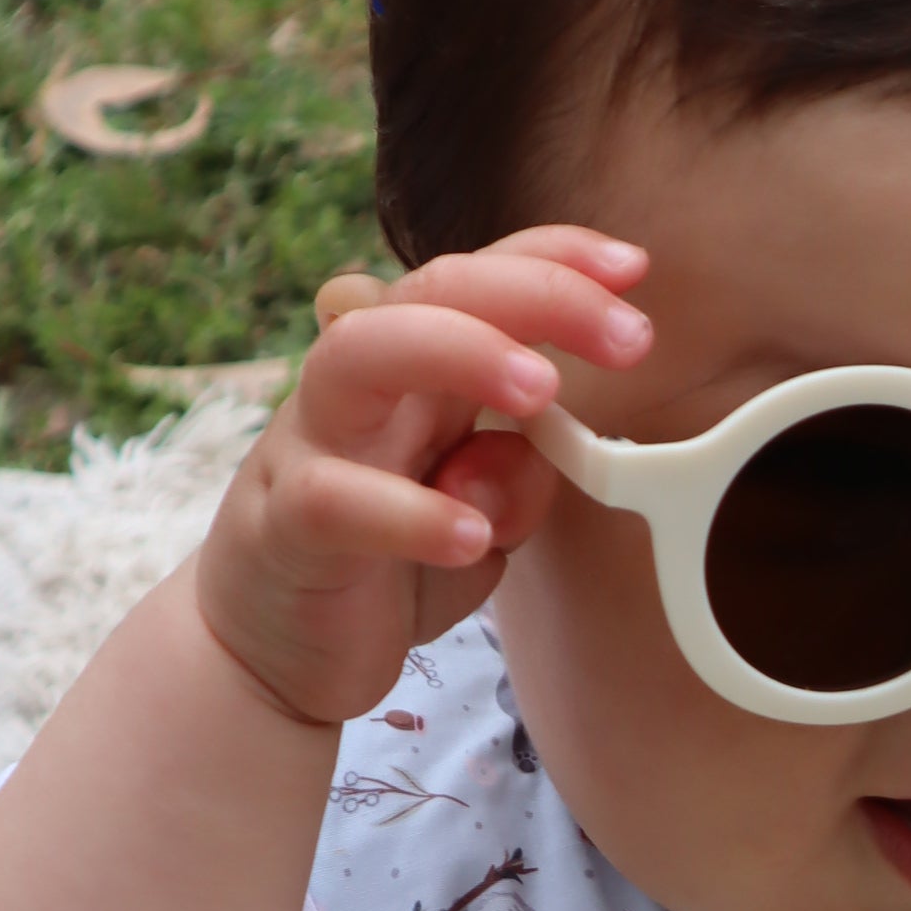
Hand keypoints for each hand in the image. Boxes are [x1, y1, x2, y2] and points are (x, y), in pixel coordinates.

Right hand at [191, 227, 652, 727]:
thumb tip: (540, 448)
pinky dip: (411, 515)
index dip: (556, 259)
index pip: (479, 279)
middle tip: (632, 335)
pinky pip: (338, 502)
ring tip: (545, 391)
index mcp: (415, 371)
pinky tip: (474, 540)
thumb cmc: (385, 566)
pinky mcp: (283, 527)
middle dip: (538, 293)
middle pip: (432, 290)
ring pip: (363, 355)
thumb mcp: (479, 522)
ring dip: (462, 352)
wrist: (274, 651)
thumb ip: (517, 480)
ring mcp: (311, 448)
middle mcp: (360, 386)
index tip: (636, 269)